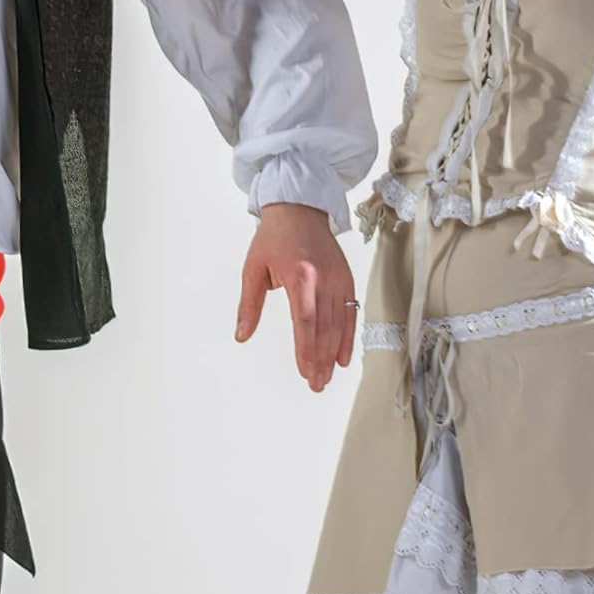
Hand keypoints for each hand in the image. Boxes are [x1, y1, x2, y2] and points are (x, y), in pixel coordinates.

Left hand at [237, 203, 357, 392]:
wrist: (299, 209)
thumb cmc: (274, 237)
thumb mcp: (254, 269)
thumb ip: (249, 305)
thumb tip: (242, 335)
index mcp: (300, 277)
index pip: (305, 321)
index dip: (306, 350)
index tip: (305, 371)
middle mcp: (324, 280)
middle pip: (325, 328)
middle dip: (320, 359)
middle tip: (315, 384)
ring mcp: (338, 280)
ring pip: (340, 324)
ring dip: (333, 353)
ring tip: (326, 376)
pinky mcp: (346, 279)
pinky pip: (351, 313)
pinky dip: (348, 337)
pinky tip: (342, 356)